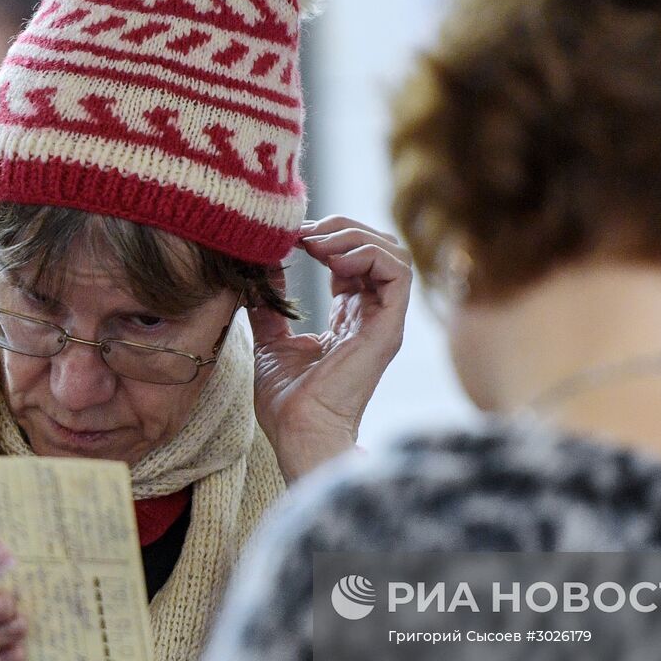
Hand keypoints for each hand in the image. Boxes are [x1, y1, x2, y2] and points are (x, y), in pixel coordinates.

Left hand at [250, 215, 412, 480]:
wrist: (299, 431)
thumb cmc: (288, 402)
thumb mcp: (270, 341)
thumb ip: (270, 305)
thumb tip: (261, 268)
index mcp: (351, 318)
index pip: (355, 260)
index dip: (328, 239)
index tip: (293, 237)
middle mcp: (373, 315)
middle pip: (378, 248)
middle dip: (343, 229)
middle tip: (306, 232)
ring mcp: (384, 321)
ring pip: (393, 253)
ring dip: (355, 237)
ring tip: (318, 244)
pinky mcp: (388, 327)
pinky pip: (398, 272)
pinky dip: (367, 254)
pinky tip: (332, 260)